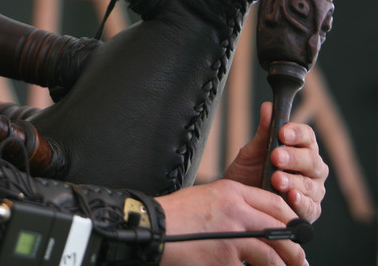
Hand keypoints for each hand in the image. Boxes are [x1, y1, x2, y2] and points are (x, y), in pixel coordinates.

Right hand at [159, 179, 305, 265]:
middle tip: (299, 259)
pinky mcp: (225, 258)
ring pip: (273, 255)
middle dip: (295, 249)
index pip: (275, 204)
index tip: (297, 232)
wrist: (151, 228)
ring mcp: (233, 236)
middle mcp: (236, 211)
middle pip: (281, 230)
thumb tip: (257, 221)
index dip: (292, 220)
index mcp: (231, 191)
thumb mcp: (206, 197)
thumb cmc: (176, 215)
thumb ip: (234, 205)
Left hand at [224, 102, 327, 221]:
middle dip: (294, 158)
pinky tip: (291, 196)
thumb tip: (268, 107)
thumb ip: (264, 132)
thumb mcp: (252, 152)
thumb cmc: (249, 173)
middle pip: (312, 160)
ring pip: (311, 184)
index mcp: (301, 149)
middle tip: (276, 156)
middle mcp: (311, 169)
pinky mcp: (309, 211)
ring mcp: (313, 191)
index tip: (282, 132)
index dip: (297, 133)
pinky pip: (310, 207)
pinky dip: (301, 202)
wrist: (238, 200)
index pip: (307, 136)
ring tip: (277, 179)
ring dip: (294, 181)